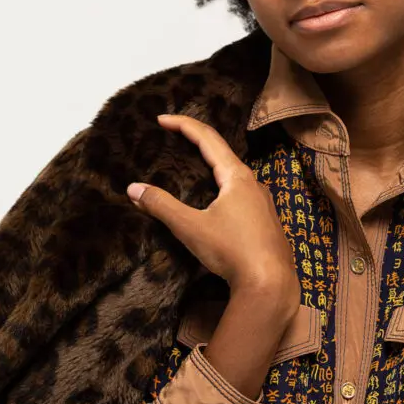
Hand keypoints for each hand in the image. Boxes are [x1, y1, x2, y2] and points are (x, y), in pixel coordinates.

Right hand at [126, 113, 298, 311]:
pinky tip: (215, 199)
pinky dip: (223, 184)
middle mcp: (253, 183)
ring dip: (212, 164)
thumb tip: (133, 188)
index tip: (161, 119)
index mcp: (236, 176)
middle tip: (174, 136)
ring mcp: (263, 202)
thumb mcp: (191, 227)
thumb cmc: (232, 251)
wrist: (270, 284)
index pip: (208, 138)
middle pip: (223, 152)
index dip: (183, 125)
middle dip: (197, 141)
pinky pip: (241, 192)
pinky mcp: (265, 220)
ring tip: (191, 165)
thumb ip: (162, 206)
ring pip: (234, 174)